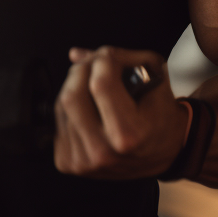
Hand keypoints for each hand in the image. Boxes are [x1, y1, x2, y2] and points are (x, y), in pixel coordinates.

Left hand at [53, 46, 189, 179]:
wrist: (160, 153)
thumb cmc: (159, 114)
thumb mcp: (155, 79)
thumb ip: (122, 58)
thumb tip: (75, 54)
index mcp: (129, 135)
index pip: (101, 84)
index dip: (104, 60)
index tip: (112, 57)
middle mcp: (103, 153)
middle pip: (72, 96)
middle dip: (83, 70)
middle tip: (97, 65)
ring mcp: (83, 161)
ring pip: (61, 105)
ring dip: (75, 86)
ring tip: (94, 87)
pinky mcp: (68, 162)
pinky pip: (57, 121)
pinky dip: (69, 107)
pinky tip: (87, 108)